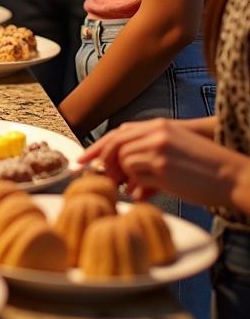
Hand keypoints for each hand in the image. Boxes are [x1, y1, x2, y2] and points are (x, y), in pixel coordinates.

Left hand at [80, 118, 240, 207]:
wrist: (234, 176)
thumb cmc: (206, 169)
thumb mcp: (175, 150)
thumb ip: (148, 155)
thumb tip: (125, 179)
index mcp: (158, 126)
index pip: (118, 133)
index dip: (98, 146)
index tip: (83, 159)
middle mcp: (156, 133)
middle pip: (114, 144)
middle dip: (102, 161)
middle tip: (99, 176)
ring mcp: (158, 150)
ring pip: (123, 161)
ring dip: (121, 176)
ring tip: (127, 186)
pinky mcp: (162, 168)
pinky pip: (135, 176)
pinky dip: (135, 187)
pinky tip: (142, 192)